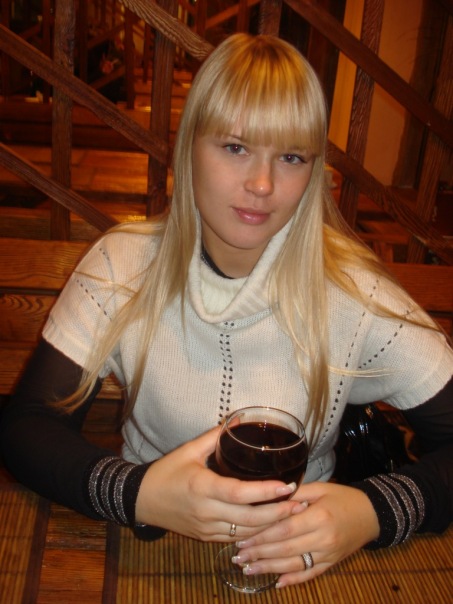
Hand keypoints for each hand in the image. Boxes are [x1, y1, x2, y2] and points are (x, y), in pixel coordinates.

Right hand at [135, 426, 299, 541]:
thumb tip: (237, 421)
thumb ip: (213, 437)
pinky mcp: (205, 537)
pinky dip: (254, 532)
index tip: (286, 486)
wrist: (141, 501)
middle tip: (298, 503)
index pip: (239, 494)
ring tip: (292, 514)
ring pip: (245, 533)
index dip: (265, 492)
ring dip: (270, 525)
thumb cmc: (165, 472)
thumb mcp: (187, 450)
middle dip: (277, 513)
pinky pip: (235, 538)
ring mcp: (206, 528)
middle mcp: (206, 511)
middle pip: (249, 519)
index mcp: (202, 487)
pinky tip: (269, 524)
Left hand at [231, 481, 379, 587]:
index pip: (285, 529)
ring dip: (269, 569)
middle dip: (260, 553)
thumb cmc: (342, 497)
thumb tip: (268, 496)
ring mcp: (328, 554)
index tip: (242, 538)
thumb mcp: (320, 488)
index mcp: (319, 516)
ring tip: (248, 569)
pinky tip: (276, 583)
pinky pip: (310, 574)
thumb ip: (295, 493)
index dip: (262, 535)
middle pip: (286, 549)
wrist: (372, 514)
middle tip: (237, 556)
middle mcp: (323, 538)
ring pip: (295, 565)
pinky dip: (293, 580)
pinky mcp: (332, 564)